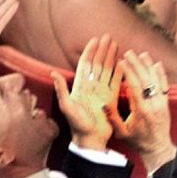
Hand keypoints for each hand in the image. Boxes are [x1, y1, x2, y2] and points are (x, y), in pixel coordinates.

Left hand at [52, 33, 119, 151]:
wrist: (91, 140)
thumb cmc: (77, 125)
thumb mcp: (67, 107)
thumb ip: (61, 89)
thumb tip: (53, 73)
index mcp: (80, 86)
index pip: (86, 64)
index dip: (90, 51)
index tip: (95, 40)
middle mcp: (91, 87)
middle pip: (98, 64)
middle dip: (103, 50)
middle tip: (108, 37)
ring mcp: (102, 92)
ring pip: (108, 70)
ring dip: (111, 57)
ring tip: (117, 44)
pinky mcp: (111, 99)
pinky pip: (116, 82)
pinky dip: (119, 72)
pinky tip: (123, 63)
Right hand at [110, 50, 174, 173]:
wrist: (157, 148)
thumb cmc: (138, 141)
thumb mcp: (122, 133)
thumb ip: (113, 119)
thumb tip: (103, 104)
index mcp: (141, 111)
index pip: (135, 87)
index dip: (128, 73)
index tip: (122, 61)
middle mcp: (153, 104)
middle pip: (145, 80)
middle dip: (137, 64)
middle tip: (129, 52)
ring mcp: (161, 103)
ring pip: (156, 80)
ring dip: (148, 66)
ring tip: (141, 54)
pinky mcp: (166, 103)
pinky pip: (165, 85)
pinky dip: (161, 74)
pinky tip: (156, 64)